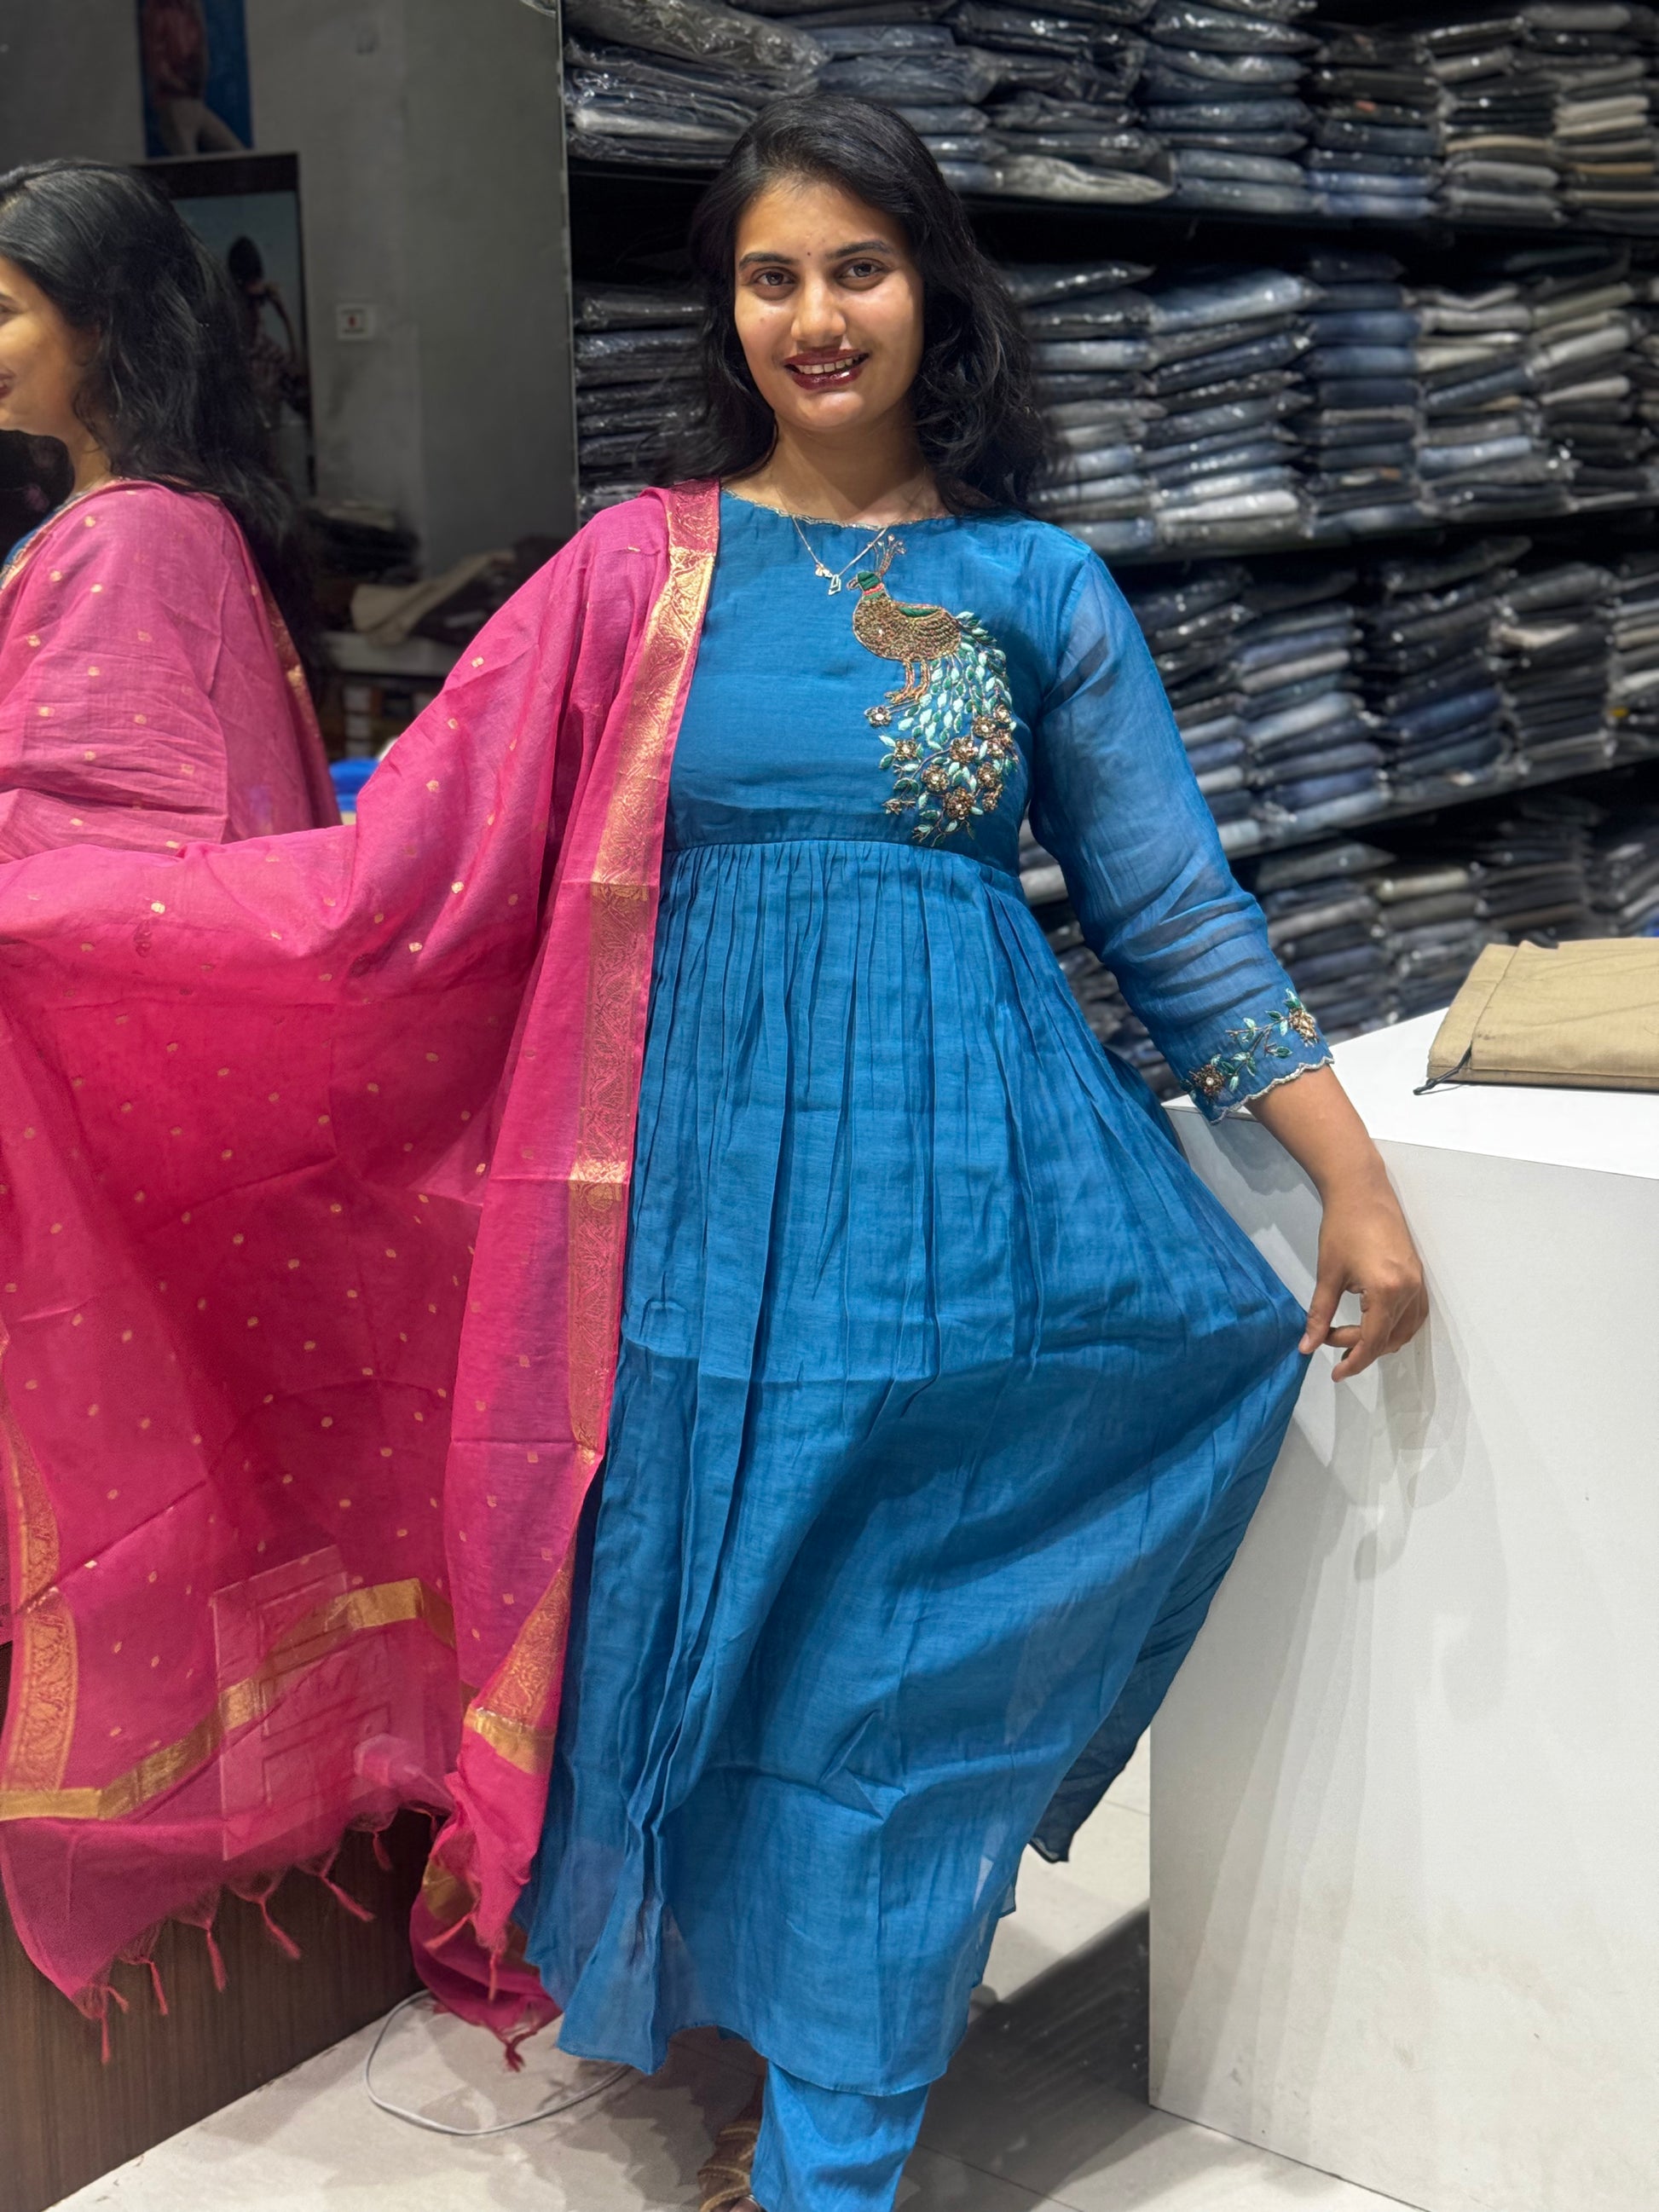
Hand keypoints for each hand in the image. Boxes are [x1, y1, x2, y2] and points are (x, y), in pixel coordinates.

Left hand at [1300, 1170, 1427, 1379]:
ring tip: (1348, 1336)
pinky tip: (1373, 1323)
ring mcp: (1419, 1283)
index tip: (1336, 1373)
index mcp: (1387, 1292)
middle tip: (1328, 1338)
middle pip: (1389, 1339)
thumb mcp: (1327, 1275)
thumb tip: (1307, 1347)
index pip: (1373, 1342)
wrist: (1362, 1192)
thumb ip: (1319, 1315)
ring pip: (1405, 1330)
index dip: (1354, 1362)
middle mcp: (1410, 1291)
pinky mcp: (1419, 1276)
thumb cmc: (1341, 1229)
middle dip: (1359, 1347)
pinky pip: (1414, 1315)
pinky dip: (1395, 1327)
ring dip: (1379, 1340)